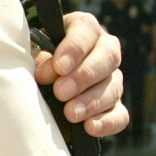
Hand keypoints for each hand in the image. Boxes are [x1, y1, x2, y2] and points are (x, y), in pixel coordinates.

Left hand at [33, 11, 127, 137]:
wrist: (40, 78)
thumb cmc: (37, 58)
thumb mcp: (35, 52)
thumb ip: (41, 59)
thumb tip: (47, 73)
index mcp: (83, 28)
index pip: (86, 30)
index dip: (75, 49)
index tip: (59, 66)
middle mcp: (104, 49)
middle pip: (108, 57)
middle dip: (84, 76)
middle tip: (61, 91)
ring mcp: (112, 77)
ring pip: (113, 87)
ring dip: (91, 102)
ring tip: (70, 113)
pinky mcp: (115, 104)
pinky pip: (120, 114)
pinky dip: (107, 122)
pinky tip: (90, 127)